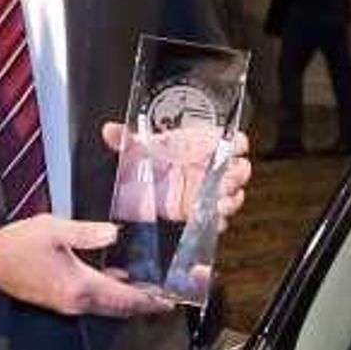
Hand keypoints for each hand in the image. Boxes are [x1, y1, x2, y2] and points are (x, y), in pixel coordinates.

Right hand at [0, 214, 178, 316]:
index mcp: (80, 286)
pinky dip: (111, 295)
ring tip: (149, 290)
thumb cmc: (18, 245)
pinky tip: (119, 279)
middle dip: (144, 304)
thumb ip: (87, 232)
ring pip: (108, 307)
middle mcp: (78, 302)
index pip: (125, 298)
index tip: (169, 302)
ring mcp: (69, 304)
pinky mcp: (61, 302)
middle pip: (120, 308)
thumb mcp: (53, 229)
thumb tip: (114, 233)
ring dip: (128, 301)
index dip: (149, 301)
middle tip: (167, 298)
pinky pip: (94, 302)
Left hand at [101, 120, 255, 234]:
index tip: (234, 146)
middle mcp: (210, 169)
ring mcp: (210, 192)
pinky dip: (219, 218)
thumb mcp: (136, 149)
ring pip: (235, 194)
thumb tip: (110, 131)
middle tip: (224, 177)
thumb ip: (126, 139)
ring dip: (230, 198)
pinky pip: (221, 218)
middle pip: (240, 169)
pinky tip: (210, 215)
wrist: (138, 192)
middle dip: (236, 174)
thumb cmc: (146, 164)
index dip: (237, 144)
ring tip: (219, 199)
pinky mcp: (204, 213)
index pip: (234, 141)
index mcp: (202, 146)